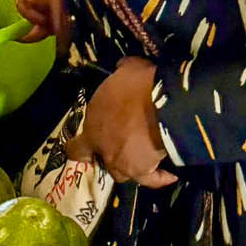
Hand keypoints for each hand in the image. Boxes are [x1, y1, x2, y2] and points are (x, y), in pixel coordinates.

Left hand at [66, 56, 175, 187]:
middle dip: (109, 155)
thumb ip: (121, 71)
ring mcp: (123, 163)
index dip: (79, 149)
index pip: (76, 148)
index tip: (84, 148)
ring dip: (130, 167)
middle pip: (103, 163)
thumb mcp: (126, 70)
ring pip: (123, 174)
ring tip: (143, 158)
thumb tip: (123, 66)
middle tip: (122, 145)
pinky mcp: (144, 170)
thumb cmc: (136, 84)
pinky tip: (170, 175)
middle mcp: (104, 150)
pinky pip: (151, 179)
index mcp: (93, 128)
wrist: (159, 102)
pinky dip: (159, 178)